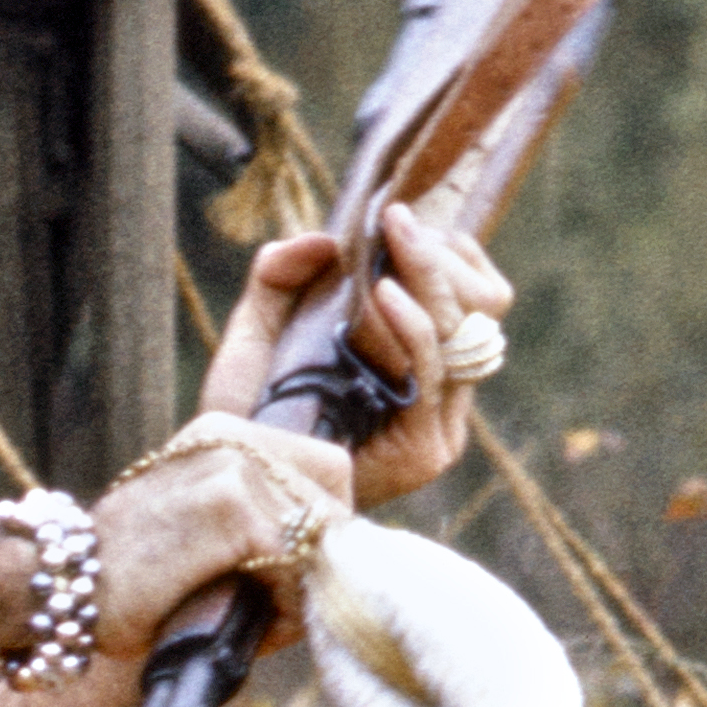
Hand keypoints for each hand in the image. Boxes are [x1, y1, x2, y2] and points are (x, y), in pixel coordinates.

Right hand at [87, 408, 350, 663]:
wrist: (50, 587)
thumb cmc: (121, 579)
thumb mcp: (191, 527)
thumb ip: (249, 518)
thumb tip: (328, 553)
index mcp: (221, 433)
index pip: (325, 466)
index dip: (321, 524)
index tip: (291, 572)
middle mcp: (231, 437)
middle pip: (335, 492)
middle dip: (322, 556)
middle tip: (282, 605)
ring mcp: (232, 466)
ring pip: (323, 529)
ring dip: (305, 586)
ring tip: (264, 622)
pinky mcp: (231, 508)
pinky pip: (297, 560)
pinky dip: (286, 604)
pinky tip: (249, 625)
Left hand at [195, 201, 509, 516]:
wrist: (223, 485)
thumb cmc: (242, 417)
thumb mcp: (256, 332)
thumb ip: (279, 277)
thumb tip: (325, 239)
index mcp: (420, 364)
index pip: (476, 296)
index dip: (451, 252)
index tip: (402, 221)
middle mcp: (439, 396)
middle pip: (483, 307)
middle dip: (440, 257)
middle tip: (396, 223)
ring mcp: (438, 426)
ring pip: (466, 332)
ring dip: (430, 275)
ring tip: (395, 237)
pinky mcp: (425, 450)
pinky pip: (434, 373)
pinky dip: (414, 326)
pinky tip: (385, 293)